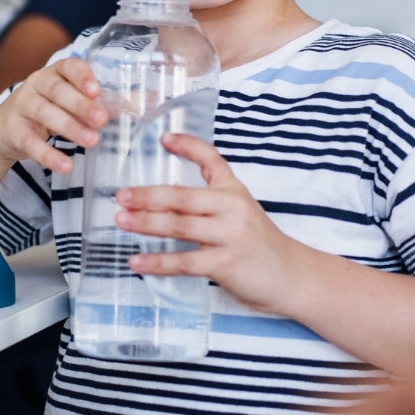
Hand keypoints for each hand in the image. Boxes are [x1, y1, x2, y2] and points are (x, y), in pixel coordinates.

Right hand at [0, 57, 106, 174]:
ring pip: (45, 113)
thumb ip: (105, 103)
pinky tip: (65, 165)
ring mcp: (22, 106)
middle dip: (81, 105)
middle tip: (102, 119)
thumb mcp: (73, 102)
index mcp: (55, 73)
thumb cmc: (51, 110)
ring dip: (69, 127)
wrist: (6, 129)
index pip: (68, 67)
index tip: (96, 90)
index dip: (82, 76)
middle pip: (58, 91)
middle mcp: (36, 84)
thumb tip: (145, 103)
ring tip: (91, 141)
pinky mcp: (13, 130)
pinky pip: (30, 142)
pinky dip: (47, 154)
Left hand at [114, 132, 302, 312]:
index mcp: (234, 191)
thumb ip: (211, 202)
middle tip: (121, 195)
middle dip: (148, 195)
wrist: (292, 276)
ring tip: (121, 221)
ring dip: (146, 223)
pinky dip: (158, 262)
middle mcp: (232, 208)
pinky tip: (137, 262)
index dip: (188, 146)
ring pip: (179, 226)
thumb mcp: (241, 212)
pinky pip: (184, 262)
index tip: (164, 138)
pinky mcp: (225, 264)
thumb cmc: (260, 245)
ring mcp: (229, 235)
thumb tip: (165, 200)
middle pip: (183, 196)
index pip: (211, 159)